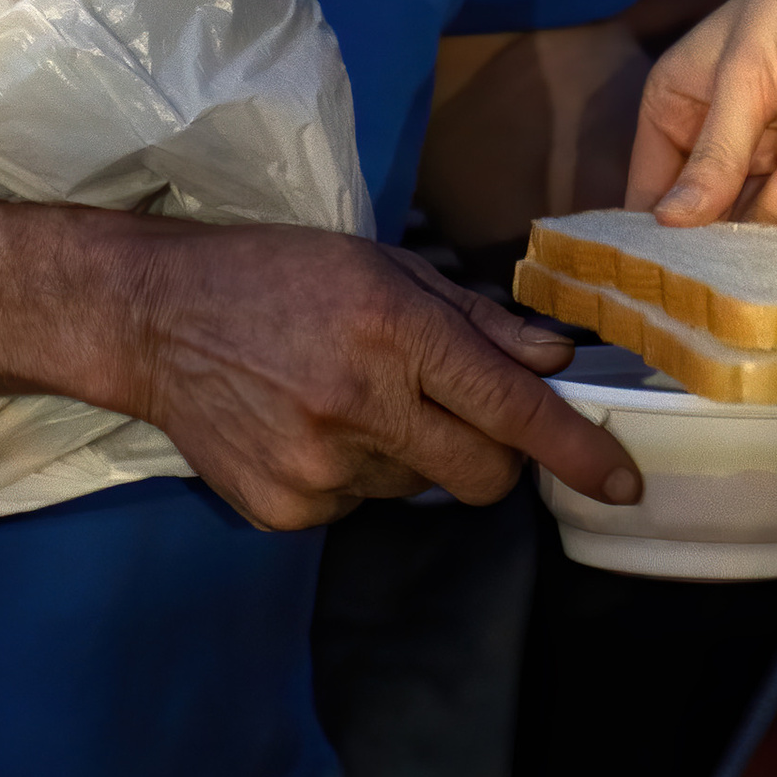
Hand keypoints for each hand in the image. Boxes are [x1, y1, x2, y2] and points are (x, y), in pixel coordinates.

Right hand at [121, 227, 641, 530]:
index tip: (622, 482)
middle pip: (482, 477)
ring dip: (406, 454)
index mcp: (393, 331)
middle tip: (456, 419)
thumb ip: (475, 319)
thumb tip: (556, 360)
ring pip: (416, 490)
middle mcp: (361, 404)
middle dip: (493, 459)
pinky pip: (357, 507)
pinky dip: (350, 474)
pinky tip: (304, 426)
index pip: (512, 409)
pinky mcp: (285, 509)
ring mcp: (319, 466)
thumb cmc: (275, 274)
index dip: (577, 451)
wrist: (154, 317)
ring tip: (343, 399)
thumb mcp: (380, 267)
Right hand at [628, 0, 776, 229]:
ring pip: (776, 219)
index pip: (653, 189)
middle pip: (718, 219)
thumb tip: (667, 223)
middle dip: (757, 203)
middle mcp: (725, 140)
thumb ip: (713, 158)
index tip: (686, 259)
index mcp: (680, 107)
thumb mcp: (745, 80)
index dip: (667, 228)